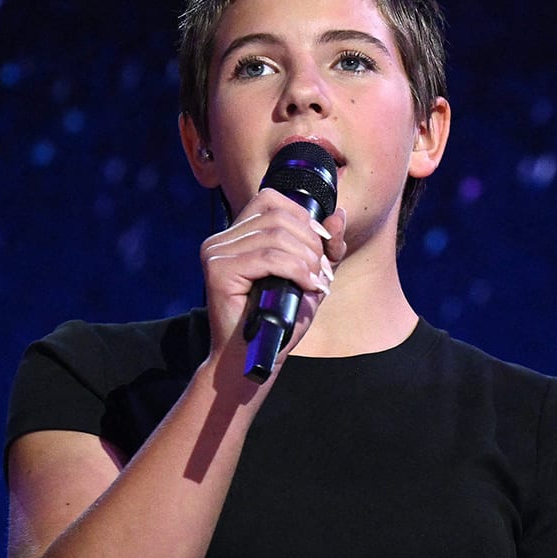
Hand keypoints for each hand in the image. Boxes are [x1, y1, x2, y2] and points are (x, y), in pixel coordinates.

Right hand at [199, 187, 341, 370]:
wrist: (254, 357)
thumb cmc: (280, 320)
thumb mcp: (310, 278)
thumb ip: (325, 248)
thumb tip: (340, 214)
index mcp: (238, 235)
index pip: (272, 200)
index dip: (303, 217)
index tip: (321, 246)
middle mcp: (221, 239)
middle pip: (279, 216)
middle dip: (311, 243)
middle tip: (320, 274)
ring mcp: (216, 252)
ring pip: (276, 235)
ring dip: (306, 260)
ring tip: (314, 284)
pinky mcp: (218, 270)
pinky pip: (269, 258)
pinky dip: (296, 271)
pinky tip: (306, 287)